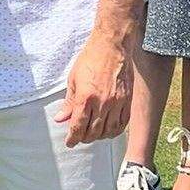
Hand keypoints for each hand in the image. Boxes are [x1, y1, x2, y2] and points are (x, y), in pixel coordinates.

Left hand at [54, 31, 132, 146]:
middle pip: (93, 132)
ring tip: (92, 135)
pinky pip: (122, 124)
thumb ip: (69, 102)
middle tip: (79, 138)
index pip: (78, 126)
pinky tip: (108, 130)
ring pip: (109, 131)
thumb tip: (61, 119)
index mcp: (86, 97)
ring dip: (99, 137)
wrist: (112, 47)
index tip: (69, 142)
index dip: (73, 138)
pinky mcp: (127, 102)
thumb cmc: (90, 60)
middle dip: (84, 138)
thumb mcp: (73, 79)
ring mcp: (117, 103)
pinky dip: (114, 131)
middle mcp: (103, 103)